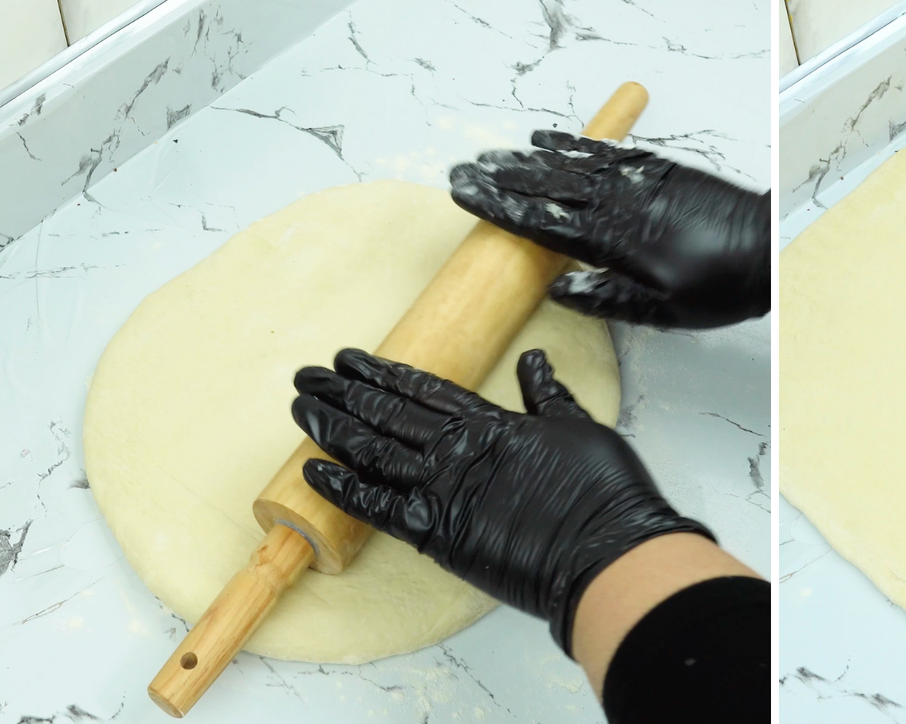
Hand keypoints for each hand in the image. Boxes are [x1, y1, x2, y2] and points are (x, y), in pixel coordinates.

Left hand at [291, 346, 711, 653]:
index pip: (422, 387)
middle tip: (307, 374)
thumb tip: (535, 360)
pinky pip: (377, 507)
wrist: (604, 547)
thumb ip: (547, 393)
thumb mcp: (576, 423)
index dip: (382, 372)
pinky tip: (313, 470)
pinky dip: (343, 489)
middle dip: (343, 392)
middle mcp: (457, 449)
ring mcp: (443, 490)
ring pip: (373, 451)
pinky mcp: (436, 534)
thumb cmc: (599, 487)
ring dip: (333, 428)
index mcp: (489, 420)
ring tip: (301, 408)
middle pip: (386, 413)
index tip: (349, 357)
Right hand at [450, 134, 770, 328]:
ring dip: (529, 160)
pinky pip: (605, 153)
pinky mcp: (656, 168)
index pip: (547, 222)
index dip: (504, 207)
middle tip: (463, 169)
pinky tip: (547, 139)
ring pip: (572, 167)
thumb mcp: (662, 311)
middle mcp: (623, 205)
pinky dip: (573, 144)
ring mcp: (639, 182)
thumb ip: (608, 298)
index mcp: (619, 243)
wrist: (766, 248)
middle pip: (551, 187)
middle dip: (504, 178)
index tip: (468, 193)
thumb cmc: (718, 287)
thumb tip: (558, 289)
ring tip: (491, 155)